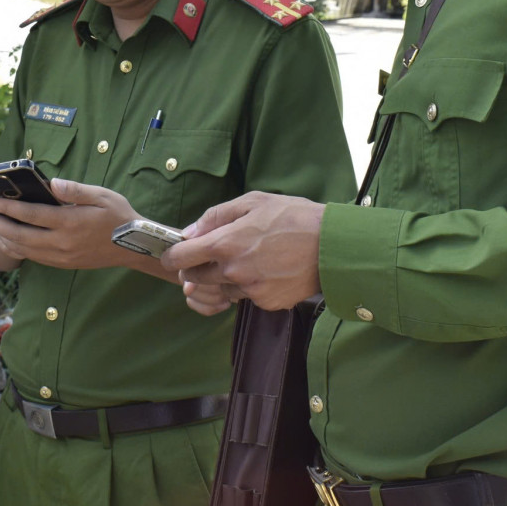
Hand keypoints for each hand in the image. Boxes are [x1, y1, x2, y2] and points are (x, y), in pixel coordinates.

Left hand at [0, 179, 138, 270]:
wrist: (133, 247)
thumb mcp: (102, 195)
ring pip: (22, 250)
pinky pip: (33, 257)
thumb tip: (53, 184)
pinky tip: (10, 238)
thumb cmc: (118, 216)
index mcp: (70, 222)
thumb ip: (75, 190)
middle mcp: (62, 243)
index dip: (6, 208)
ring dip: (3, 237)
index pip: (29, 215)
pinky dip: (17, 248)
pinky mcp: (63, 264)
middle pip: (19, 235)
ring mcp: (61, 257)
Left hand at [160, 192, 324, 314]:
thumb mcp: (253, 202)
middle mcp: (233, 271)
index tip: (174, 255)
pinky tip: (266, 270)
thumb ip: (216, 216)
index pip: (181, 259)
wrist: (333, 245)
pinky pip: (246, 298)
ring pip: (221, 290)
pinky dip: (249, 287)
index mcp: (225, 243)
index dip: (173, 256)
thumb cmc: (294, 217)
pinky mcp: (267, 303)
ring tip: (246, 260)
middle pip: (195, 279)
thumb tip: (190, 233)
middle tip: (210, 256)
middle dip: (196, 269)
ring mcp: (250, 290)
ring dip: (224, 279)